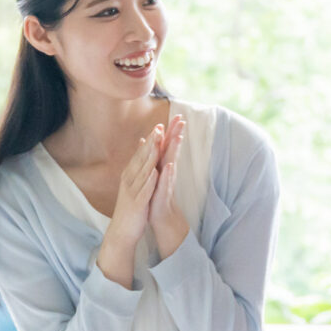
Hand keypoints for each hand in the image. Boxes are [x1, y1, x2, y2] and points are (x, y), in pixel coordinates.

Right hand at [95, 123, 169, 287]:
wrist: (121, 231)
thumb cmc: (130, 207)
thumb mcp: (132, 185)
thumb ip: (137, 168)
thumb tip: (140, 154)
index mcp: (130, 174)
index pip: (141, 154)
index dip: (150, 140)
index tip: (160, 125)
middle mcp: (130, 179)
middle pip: (142, 157)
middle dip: (152, 142)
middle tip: (160, 126)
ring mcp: (133, 191)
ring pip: (144, 170)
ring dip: (151, 156)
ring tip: (159, 144)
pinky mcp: (137, 203)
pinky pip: (145, 189)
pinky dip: (150, 180)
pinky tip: (156, 171)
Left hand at [146, 112, 189, 257]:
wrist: (159, 216)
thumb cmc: (155, 194)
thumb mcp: (153, 172)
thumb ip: (154, 157)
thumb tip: (148, 140)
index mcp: (162, 165)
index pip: (168, 144)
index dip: (172, 130)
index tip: (178, 115)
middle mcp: (167, 171)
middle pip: (173, 149)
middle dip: (177, 134)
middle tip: (183, 119)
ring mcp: (167, 181)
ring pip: (171, 162)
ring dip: (174, 150)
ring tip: (178, 137)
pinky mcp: (164, 193)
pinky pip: (166, 182)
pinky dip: (168, 174)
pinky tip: (169, 166)